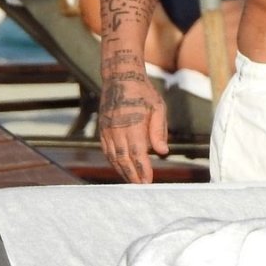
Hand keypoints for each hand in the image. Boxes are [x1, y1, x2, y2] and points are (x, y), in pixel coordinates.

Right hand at [99, 67, 168, 183]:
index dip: (142, 169)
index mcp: (132, 124)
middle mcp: (116, 129)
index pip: (137, 153)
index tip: (149, 182)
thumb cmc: (143, 92)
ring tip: (133, 182)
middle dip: (132, 175)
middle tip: (142, 188)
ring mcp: (107, 130)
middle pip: (123, 159)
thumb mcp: (158, 107)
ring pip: (113, 156)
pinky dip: (114, 161)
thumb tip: (162, 152)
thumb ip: (158, 131)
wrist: (119, 77)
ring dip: (122, 171)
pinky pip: (107, 150)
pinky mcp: (102, 129)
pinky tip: (121, 168)